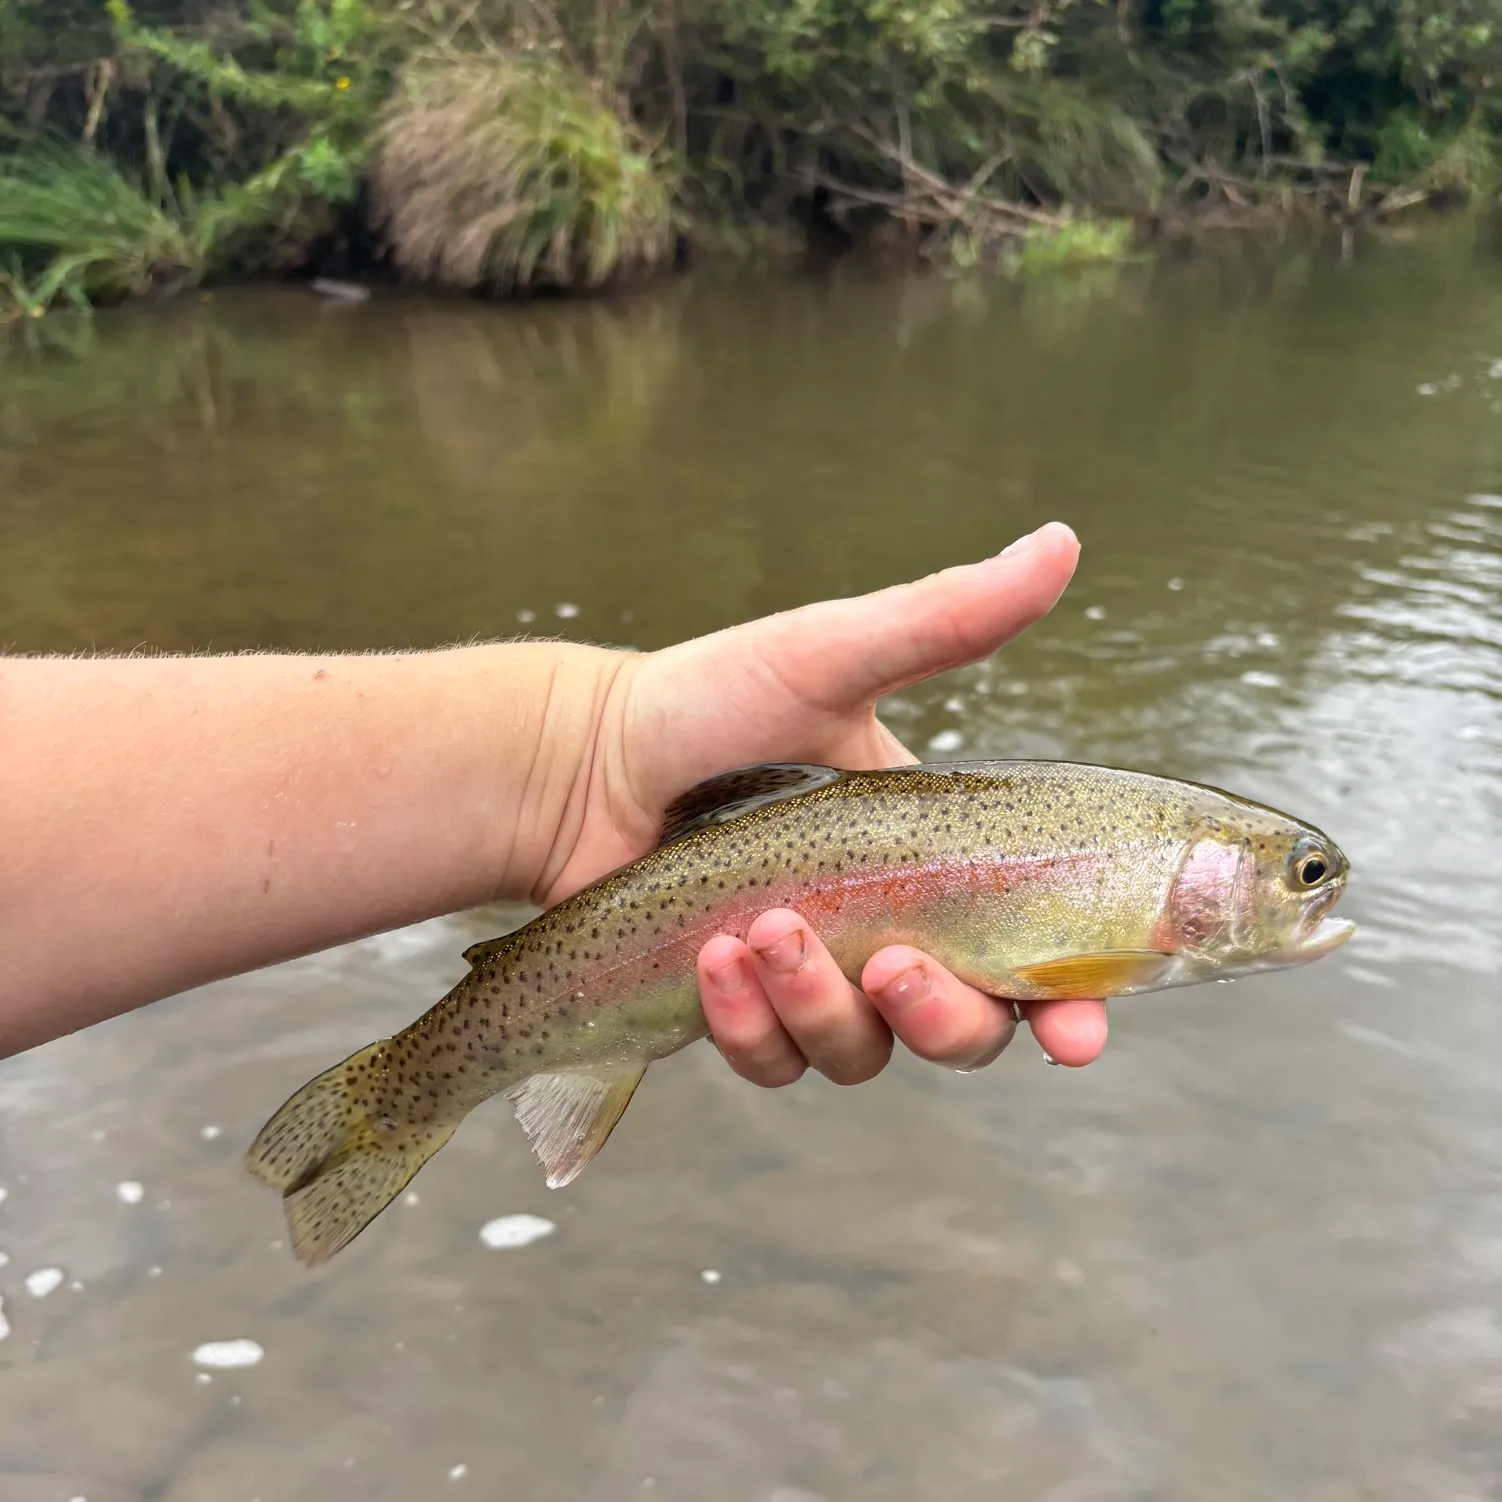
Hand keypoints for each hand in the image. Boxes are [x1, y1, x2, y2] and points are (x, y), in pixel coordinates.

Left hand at [545, 521, 1107, 1080]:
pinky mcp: (737, 1015)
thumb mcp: (830, 657)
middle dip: (944, 1018)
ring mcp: (810, 982)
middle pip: (963, 1031)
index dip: (1066, 1004)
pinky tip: (710, 961)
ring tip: (757, 929)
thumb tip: (1061, 541)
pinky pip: (769, 1059)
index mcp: (930, 861)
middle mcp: (883, 930)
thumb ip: (946, 619)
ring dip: (820, 1008)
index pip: (1028, 954)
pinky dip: (747, 1024)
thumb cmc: (708, 701)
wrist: (583, 764)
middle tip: (892, 964)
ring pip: (861, 1053)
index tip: (1079, 1028)